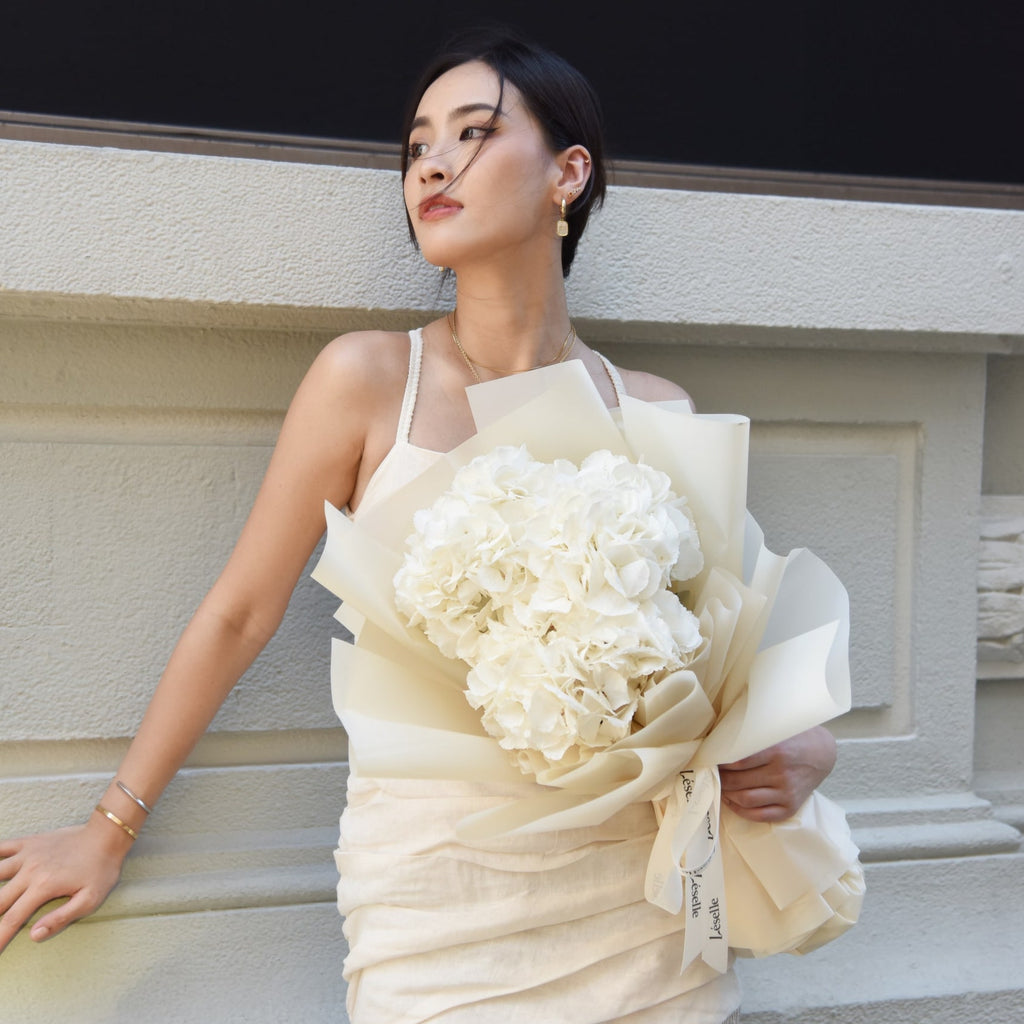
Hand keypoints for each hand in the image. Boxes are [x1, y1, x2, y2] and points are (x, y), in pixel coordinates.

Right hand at [0, 821, 127, 953]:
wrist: (107, 834)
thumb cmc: (101, 869)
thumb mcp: (90, 899)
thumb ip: (61, 918)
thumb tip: (33, 936)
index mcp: (43, 887)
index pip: (11, 920)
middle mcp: (30, 871)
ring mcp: (27, 854)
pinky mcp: (28, 842)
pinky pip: (1, 847)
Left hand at [719, 725, 836, 822]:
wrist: (822, 754)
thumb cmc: (793, 738)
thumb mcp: (775, 730)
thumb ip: (752, 734)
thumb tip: (719, 737)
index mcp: (776, 751)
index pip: (738, 761)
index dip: (719, 762)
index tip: (709, 759)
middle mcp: (781, 774)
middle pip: (738, 782)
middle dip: (719, 778)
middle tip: (710, 772)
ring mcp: (786, 793)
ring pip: (746, 799)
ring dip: (727, 794)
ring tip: (719, 786)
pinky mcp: (790, 808)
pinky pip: (760, 815)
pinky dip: (741, 810)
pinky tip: (732, 801)